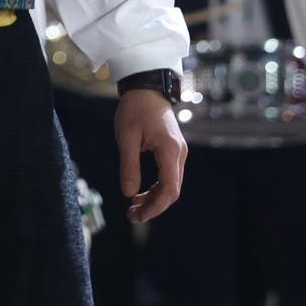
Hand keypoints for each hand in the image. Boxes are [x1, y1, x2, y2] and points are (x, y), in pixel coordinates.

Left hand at [114, 89, 185, 222]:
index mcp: (170, 150)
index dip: (155, 206)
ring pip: (171, 185)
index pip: (169, 189)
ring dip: (154, 199)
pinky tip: (140, 193)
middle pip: (172, 190)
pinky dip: (156, 188)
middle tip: (131, 216)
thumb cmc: (135, 109)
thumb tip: (128, 194)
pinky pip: (168, 176)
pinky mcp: (173, 151)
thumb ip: (128, 166)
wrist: (146, 88)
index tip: (138, 215)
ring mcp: (178, 152)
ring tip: (133, 208)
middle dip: (153, 206)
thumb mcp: (126, 137)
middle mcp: (179, 153)